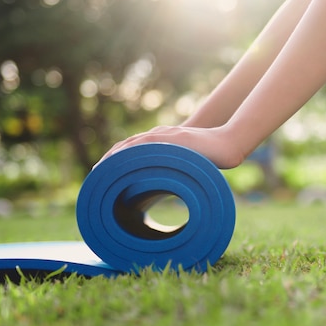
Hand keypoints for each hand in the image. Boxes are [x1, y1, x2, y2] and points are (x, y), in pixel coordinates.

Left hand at [95, 125, 244, 168]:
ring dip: (115, 157)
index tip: (102, 175)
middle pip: (126, 146)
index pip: (132, 149)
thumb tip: (169, 189)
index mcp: (161, 143)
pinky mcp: (173, 139)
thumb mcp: (190, 165)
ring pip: (133, 144)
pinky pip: (146, 144)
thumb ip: (178, 170)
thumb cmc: (213, 156)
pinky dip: (131, 152)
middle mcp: (160, 136)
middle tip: (95, 176)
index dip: (115, 160)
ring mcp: (166, 136)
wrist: (230, 143)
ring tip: (101, 171)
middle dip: (108, 160)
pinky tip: (121, 162)